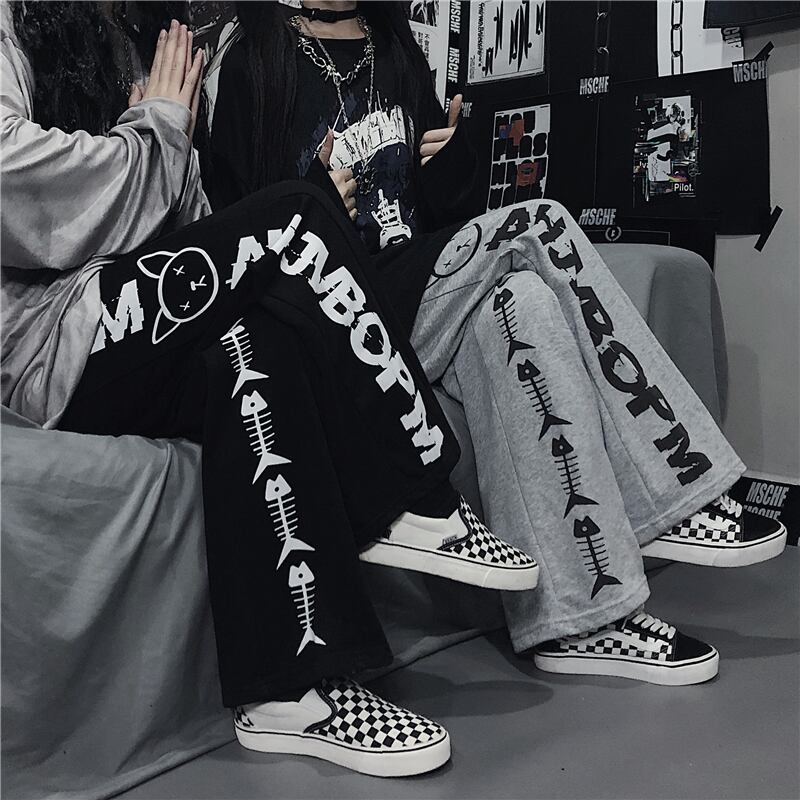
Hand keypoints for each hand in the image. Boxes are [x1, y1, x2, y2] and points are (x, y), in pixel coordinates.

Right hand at [128, 20, 203, 139]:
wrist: (153, 147)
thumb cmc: (146, 133)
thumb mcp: (135, 113)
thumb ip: (136, 98)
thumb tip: (135, 88)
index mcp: (152, 91)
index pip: (157, 64)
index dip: (161, 48)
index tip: (164, 36)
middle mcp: (163, 89)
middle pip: (169, 59)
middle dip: (173, 40)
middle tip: (177, 25)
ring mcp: (174, 94)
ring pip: (180, 65)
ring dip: (184, 47)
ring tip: (186, 33)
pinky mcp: (185, 101)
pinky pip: (192, 79)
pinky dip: (196, 66)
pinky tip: (199, 54)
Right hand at [318, 128, 357, 221]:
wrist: (308, 215)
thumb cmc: (310, 192)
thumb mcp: (315, 168)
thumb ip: (325, 151)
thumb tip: (330, 133)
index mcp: (338, 177)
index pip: (348, 172)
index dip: (341, 175)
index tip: (336, 179)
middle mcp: (345, 190)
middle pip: (353, 184)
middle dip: (346, 186)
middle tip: (336, 189)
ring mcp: (347, 205)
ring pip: (353, 199)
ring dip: (347, 200)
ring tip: (336, 201)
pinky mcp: (348, 217)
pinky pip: (354, 213)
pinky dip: (348, 212)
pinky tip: (339, 210)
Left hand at [420, 93, 461, 165]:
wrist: (470, 168)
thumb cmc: (463, 149)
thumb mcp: (459, 130)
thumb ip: (455, 113)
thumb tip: (458, 96)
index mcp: (451, 134)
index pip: (427, 136)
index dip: (429, 140)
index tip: (434, 142)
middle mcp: (447, 145)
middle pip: (423, 147)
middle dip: (427, 151)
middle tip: (435, 153)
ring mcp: (442, 157)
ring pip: (424, 158)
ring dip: (428, 160)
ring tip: (438, 160)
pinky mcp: (439, 167)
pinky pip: (426, 166)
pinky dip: (429, 169)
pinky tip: (437, 167)